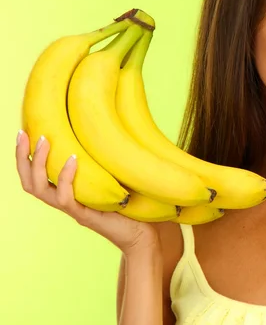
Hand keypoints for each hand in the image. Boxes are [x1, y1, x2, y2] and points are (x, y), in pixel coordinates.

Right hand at [15, 130, 158, 255]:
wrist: (143, 233)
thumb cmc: (129, 203)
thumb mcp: (111, 177)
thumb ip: (101, 162)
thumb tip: (103, 131)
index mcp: (67, 192)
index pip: (35, 176)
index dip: (25, 157)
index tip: (24, 133)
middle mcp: (65, 201)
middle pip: (30, 183)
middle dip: (22, 157)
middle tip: (25, 134)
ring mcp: (73, 210)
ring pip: (41, 190)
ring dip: (39, 163)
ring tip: (44, 141)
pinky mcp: (85, 216)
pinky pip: (66, 199)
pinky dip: (66, 178)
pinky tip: (73, 159)